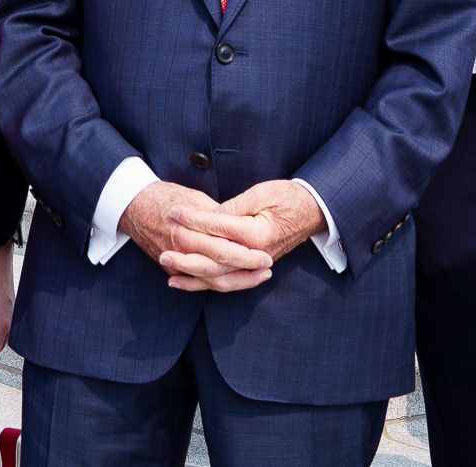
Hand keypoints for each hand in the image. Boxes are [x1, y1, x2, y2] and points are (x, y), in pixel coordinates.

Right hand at [119, 181, 270, 292]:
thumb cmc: (166, 196)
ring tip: (259, 276)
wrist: (134, 205)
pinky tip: (235, 282)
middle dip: (246, 268)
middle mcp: (180, 248)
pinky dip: (217, 284)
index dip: (245, 253)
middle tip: (267, 266)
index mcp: (186, 229)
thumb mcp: (195, 198)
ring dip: (237, 281)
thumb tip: (239, 226)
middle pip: (219, 266)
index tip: (266, 253)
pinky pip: (198, 282)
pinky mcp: (172, 269)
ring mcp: (175, 262)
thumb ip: (217, 215)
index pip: (221, 247)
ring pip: (210, 280)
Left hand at [162, 181, 323, 293]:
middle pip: (215, 261)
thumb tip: (207, 216)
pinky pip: (223, 282)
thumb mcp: (260, 193)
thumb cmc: (287, 198)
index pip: (219, 230)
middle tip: (164, 245)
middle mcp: (256, 256)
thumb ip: (233, 207)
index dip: (194, 220)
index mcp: (258, 235)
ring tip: (166, 263)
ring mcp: (253, 266)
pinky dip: (201, 283)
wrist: (311, 211)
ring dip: (189, 273)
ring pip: (217, 278)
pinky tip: (181, 280)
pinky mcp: (250, 269)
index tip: (173, 212)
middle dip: (186, 254)